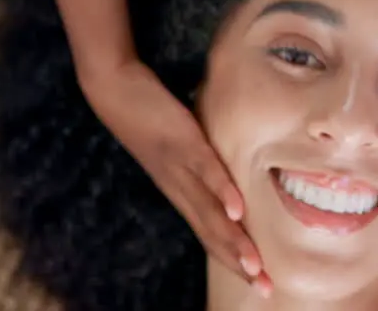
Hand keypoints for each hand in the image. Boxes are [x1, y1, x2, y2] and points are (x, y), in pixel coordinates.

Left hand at [80, 59, 271, 295]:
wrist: (113, 90)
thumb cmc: (153, 114)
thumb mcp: (183, 144)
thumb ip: (205, 158)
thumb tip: (230, 161)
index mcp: (181, 190)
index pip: (211, 234)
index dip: (234, 259)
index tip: (260, 284)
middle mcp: (179, 188)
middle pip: (212, 233)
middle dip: (239, 262)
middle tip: (264, 288)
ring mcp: (180, 167)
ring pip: (209, 211)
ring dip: (232, 240)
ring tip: (253, 265)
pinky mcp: (183, 143)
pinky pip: (206, 171)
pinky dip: (223, 193)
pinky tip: (238, 211)